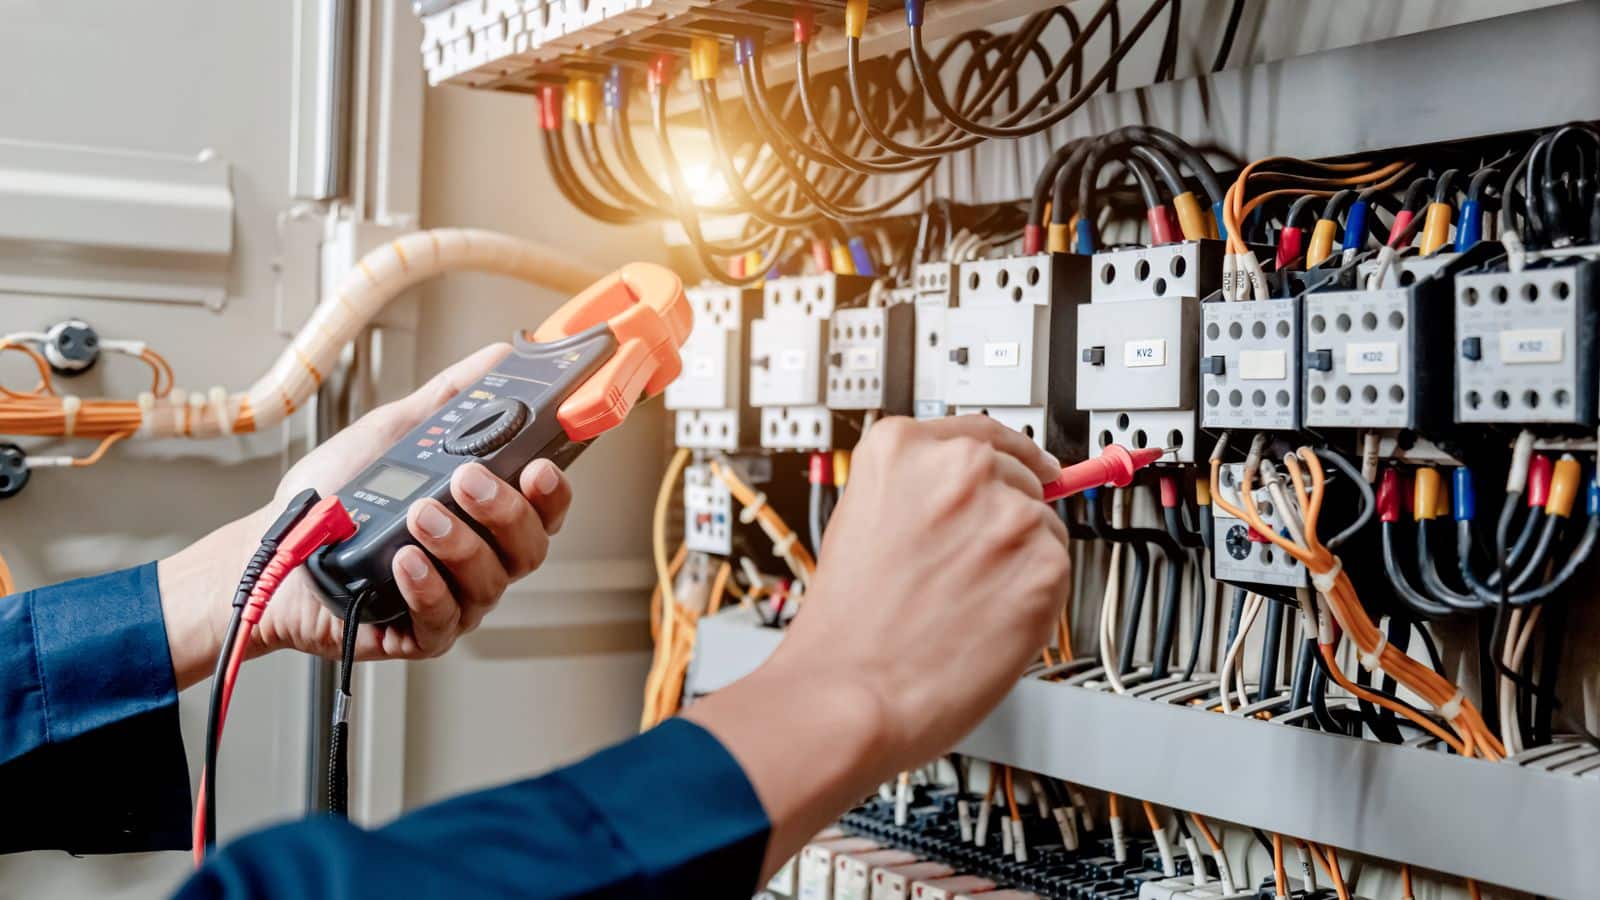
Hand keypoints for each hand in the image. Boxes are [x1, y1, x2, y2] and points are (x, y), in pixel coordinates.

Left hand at [158, 344, 573, 689]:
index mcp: (485, 514)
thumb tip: (498, 357)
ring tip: (419, 513)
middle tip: (467, 479)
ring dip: (459, 544)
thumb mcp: (396, 432)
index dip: (552, 491)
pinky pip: (443, 619)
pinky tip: (404, 561)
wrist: (272, 547)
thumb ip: (451, 398)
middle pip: (529, 547)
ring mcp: (454, 598)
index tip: (539, 465)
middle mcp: (480, 558)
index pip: (544, 507)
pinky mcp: (419, 633)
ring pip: (490, 581)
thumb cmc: (334, 496)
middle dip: (505, 511)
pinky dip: (428, 587)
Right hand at [683, 415, 1069, 875]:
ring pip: (1043, 526)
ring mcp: (1006, 514)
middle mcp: (959, 468)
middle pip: (1019, 477)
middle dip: (1003, 520)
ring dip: (1020, 560)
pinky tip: (986, 621)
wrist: (849, 692)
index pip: (980, 432)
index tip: (1026, 464)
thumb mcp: (861, 519)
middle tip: (966, 569)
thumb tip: (974, 489)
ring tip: (965, 603)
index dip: (1006, 456)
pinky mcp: (1044, 565)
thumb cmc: (848, 625)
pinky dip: (1034, 599)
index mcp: (902, 447)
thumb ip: (917, 490)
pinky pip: (1057, 573)